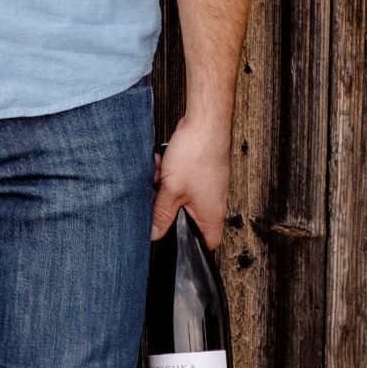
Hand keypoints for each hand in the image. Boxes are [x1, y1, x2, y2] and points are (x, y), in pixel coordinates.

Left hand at [153, 110, 231, 246]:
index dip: (190, 246)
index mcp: (212, 215)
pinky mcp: (201, 173)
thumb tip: (153, 234)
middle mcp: (213, 203)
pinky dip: (169, 174)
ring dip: (165, 187)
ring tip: (159, 172)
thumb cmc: (197, 154)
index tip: (170, 239)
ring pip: (180, 198)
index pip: (208, 243)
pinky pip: (180, 182)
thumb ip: (161, 214)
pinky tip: (162, 162)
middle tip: (158, 196)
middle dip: (167, 208)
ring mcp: (207, 187)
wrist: (205, 121)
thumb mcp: (172, 189)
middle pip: (186, 219)